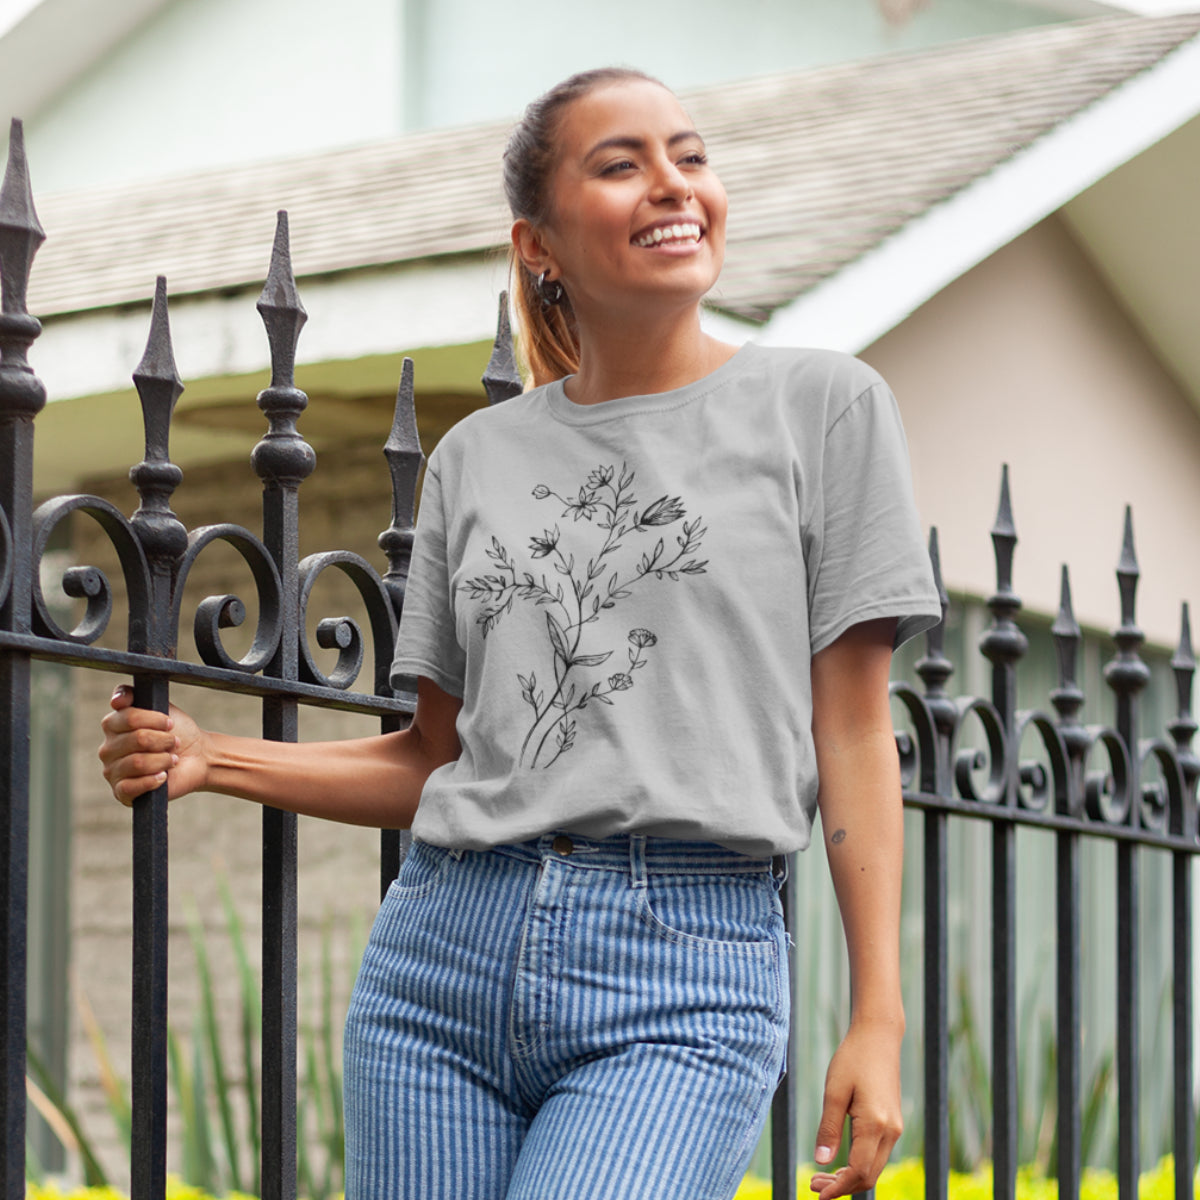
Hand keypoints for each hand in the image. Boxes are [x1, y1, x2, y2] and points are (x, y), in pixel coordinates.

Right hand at [99, 685, 208, 804]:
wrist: (197, 757)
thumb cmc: (176, 732)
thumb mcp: (160, 706)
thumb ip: (136, 696)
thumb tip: (116, 701)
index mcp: (113, 725)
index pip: (128, 717)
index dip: (155, 720)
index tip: (170, 723)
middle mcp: (108, 748)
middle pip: (137, 739)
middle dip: (164, 740)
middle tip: (175, 743)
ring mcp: (112, 771)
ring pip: (138, 762)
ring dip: (163, 760)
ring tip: (172, 759)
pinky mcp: (121, 792)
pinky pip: (131, 787)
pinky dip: (153, 780)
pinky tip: (163, 776)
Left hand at [810, 1019, 903, 1198]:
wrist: (878, 1036)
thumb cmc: (853, 1058)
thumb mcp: (834, 1091)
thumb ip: (828, 1128)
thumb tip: (821, 1162)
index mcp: (875, 1124)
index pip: (859, 1171)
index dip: (839, 1189)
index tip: (818, 1196)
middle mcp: (890, 1131)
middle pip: (869, 1176)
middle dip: (842, 1187)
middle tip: (813, 1185)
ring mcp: (894, 1128)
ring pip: (874, 1167)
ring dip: (850, 1177)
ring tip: (821, 1177)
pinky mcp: (892, 1122)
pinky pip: (877, 1154)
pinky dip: (859, 1164)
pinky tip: (840, 1162)